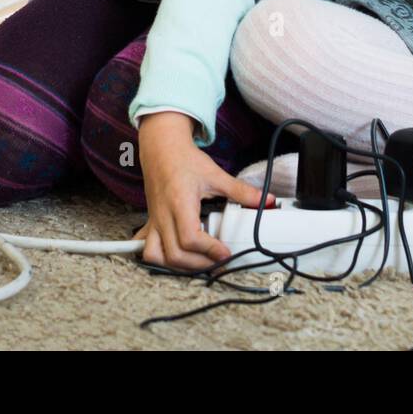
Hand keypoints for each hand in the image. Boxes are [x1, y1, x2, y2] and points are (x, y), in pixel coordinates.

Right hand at [134, 112, 276, 272]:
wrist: (162, 148)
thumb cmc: (185, 160)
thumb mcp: (215, 174)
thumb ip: (240, 190)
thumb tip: (266, 200)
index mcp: (179, 203)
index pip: (190, 238)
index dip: (209, 250)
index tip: (225, 253)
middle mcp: (163, 215)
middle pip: (174, 254)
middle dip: (198, 264)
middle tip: (217, 262)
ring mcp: (154, 220)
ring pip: (155, 255)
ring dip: (176, 266)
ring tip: (198, 262)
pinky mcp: (151, 221)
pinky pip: (147, 246)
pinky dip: (159, 258)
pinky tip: (174, 259)